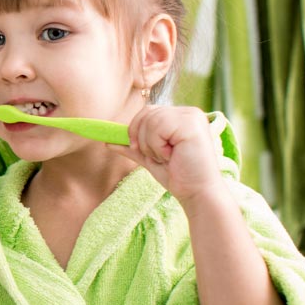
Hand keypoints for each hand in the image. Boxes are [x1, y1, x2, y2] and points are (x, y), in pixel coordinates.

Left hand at [109, 105, 224, 203]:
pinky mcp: (192, 124)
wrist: (197, 193)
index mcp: (181, 116)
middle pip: (146, 113)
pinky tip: (173, 155)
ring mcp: (192, 116)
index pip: (147, 111)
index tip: (140, 149)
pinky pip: (158, 127)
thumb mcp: (150, 158)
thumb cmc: (178, 176)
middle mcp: (189, 112)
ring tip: (168, 157)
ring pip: (150, 120)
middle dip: (142, 139)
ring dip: (151, 145)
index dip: (136, 130)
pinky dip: (158, 146)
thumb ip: (132, 147)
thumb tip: (108, 141)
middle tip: (160, 157)